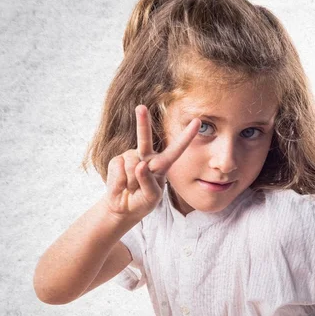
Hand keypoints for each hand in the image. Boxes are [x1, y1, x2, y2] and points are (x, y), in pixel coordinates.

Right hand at [105, 105, 199, 220]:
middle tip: (141, 107)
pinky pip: (119, 169)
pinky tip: (123, 185)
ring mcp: (131, 158)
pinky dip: (120, 181)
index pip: (176, 149)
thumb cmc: (143, 201)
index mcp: (162, 165)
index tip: (198, 121)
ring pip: (132, 164)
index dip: (187, 136)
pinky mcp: (116, 161)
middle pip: (145, 139)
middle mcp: (147, 157)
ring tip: (132, 187)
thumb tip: (140, 165)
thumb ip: (148, 182)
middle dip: (142, 123)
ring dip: (132, 181)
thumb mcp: (152, 196)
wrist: (123, 207)